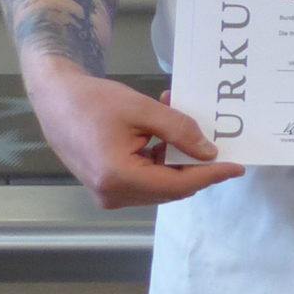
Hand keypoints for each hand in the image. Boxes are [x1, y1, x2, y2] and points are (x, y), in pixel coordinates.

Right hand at [26, 70, 241, 206]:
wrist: (55, 99)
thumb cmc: (93, 101)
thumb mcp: (143, 110)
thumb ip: (179, 131)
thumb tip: (209, 153)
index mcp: (118, 178)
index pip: (178, 185)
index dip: (210, 175)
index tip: (237, 167)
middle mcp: (113, 194)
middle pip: (171, 187)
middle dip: (196, 164)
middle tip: (216, 139)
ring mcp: (109, 193)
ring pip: (161, 183)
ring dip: (177, 157)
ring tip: (181, 120)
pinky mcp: (108, 185)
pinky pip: (146, 177)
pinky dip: (161, 157)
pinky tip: (163, 131)